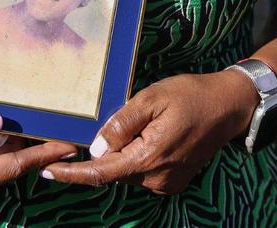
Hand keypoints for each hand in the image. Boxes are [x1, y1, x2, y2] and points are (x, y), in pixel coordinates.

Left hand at [40, 71, 257, 195]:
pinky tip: (147, 132)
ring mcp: (167, 182)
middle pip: (114, 169)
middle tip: (112, 121)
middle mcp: (157, 178)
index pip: (101, 172)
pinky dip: (136, 155)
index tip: (47, 171)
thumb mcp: (152, 98)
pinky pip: (143, 171)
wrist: (229, 106)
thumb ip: (121, 124)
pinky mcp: (174, 180)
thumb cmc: (190, 95)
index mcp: (149, 158)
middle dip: (103, 151)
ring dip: (122, 151)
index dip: (73, 173)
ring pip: (128, 170)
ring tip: (141, 121)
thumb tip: (96, 148)